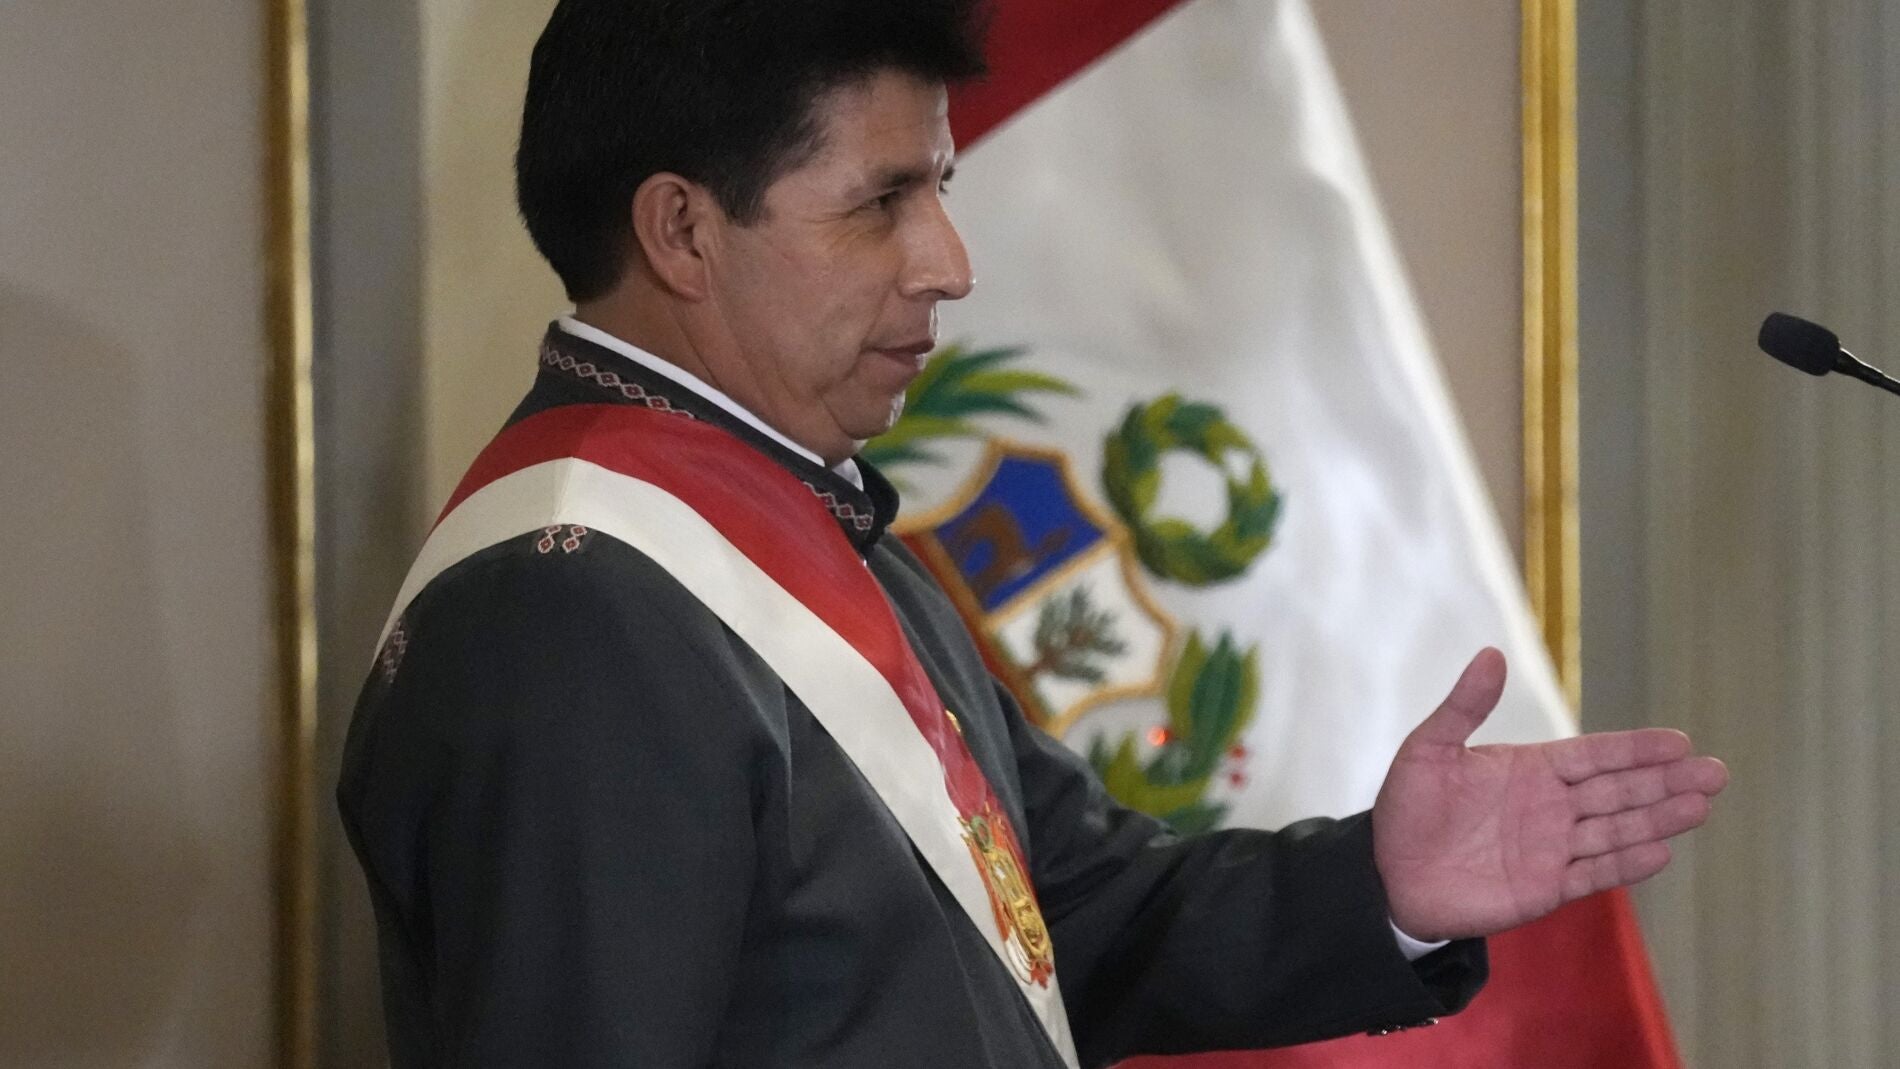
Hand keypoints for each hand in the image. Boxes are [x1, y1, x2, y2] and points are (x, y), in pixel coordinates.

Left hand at [1372, 648, 1726, 940]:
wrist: (1388, 874)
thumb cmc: (1406, 808)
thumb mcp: (1428, 749)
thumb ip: (1464, 707)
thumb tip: (1491, 653)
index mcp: (1528, 769)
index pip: (1593, 755)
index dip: (1634, 749)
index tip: (1679, 741)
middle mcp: (1549, 807)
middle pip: (1618, 790)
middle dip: (1666, 781)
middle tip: (1716, 771)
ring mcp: (1551, 848)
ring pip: (1615, 830)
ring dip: (1658, 819)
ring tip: (1701, 805)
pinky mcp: (1544, 889)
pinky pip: (1593, 873)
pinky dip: (1626, 864)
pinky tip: (1661, 851)